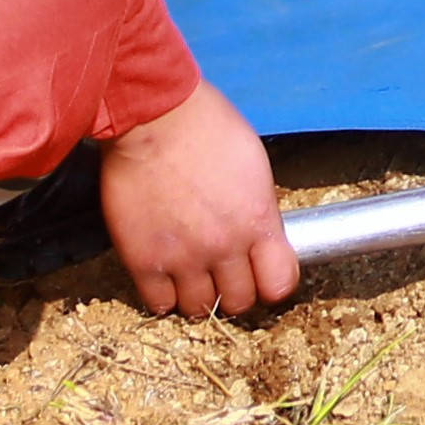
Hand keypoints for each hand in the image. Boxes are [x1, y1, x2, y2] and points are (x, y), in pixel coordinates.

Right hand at [101, 82, 297, 316]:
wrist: (152, 116)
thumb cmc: (205, 125)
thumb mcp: (253, 164)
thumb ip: (258, 208)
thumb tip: (260, 235)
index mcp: (257, 220)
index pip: (279, 284)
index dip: (271, 281)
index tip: (262, 273)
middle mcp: (224, 246)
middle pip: (239, 302)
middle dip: (234, 288)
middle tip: (222, 270)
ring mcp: (183, 257)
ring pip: (200, 309)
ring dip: (198, 294)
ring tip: (191, 271)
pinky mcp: (144, 261)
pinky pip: (159, 304)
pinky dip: (163, 295)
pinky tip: (164, 274)